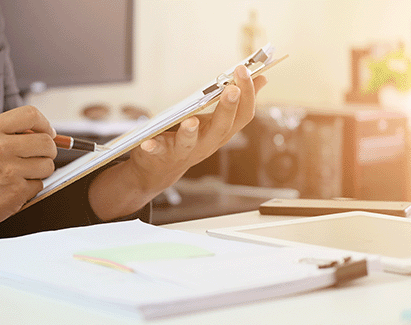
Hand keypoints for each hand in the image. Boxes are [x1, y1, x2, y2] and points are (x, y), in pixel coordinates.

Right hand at [0, 106, 56, 262]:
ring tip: (20, 174)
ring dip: (40, 171)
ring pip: (48, 166)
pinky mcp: (15, 193)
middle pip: (46, 142)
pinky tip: (11, 188)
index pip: (31, 115)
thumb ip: (10, 133)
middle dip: (48, 151)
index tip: (47, 132)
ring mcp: (9, 171)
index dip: (44, 124)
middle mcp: (0, 148)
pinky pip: (39, 185)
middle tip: (38, 156)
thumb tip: (46, 133)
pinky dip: (30, 188)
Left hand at [88, 65, 266, 219]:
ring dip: (191, 132)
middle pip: (222, 127)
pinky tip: (147, 143)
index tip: (243, 69)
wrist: (162, 168)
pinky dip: (153, 147)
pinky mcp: (162, 154)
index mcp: (222, 131)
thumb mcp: (215, 121)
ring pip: (191, 143)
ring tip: (191, 121)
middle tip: (232, 89)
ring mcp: (185, 150)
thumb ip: (235, 102)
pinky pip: (158, 152)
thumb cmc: (191, 139)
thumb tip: (262, 78)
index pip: (243, 115)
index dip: (248, 94)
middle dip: (228, 108)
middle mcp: (207, 143)